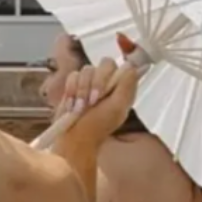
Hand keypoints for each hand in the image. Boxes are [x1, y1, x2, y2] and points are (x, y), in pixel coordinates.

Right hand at [48, 35, 141, 149]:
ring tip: (80, 107)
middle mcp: (108, 82)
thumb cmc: (98, 126)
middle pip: (105, 63)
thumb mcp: (117, 108)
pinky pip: (73, 76)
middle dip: (96, 82)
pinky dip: (71, 91)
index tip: (110, 75)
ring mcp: (91, 82)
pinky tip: (71, 105)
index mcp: (123, 87)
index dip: (118, 68)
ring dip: (81, 90)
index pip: (125, 65)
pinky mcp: (75, 85)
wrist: (74, 138)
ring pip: (87, 69)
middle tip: (93, 100)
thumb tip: (130, 65)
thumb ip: (126, 85)